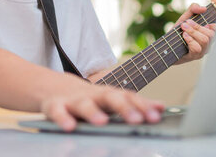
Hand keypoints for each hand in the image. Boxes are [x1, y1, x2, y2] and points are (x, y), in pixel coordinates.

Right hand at [40, 78, 164, 131]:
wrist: (54, 87)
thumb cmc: (90, 98)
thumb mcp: (111, 99)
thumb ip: (135, 104)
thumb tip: (161, 107)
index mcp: (109, 94)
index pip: (128, 97)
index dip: (142, 106)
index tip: (156, 116)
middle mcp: (93, 95)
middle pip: (109, 97)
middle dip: (124, 108)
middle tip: (137, 120)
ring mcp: (74, 100)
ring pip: (84, 104)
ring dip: (93, 112)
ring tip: (102, 123)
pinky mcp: (55, 106)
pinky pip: (58, 112)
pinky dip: (63, 118)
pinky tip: (69, 127)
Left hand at [174, 3, 215, 64]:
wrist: (166, 45)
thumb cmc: (178, 32)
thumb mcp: (185, 18)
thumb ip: (193, 10)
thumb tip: (203, 8)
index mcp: (207, 35)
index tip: (206, 23)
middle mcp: (207, 44)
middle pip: (210, 34)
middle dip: (197, 27)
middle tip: (186, 23)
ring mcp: (201, 52)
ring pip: (204, 40)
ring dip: (193, 32)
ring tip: (183, 27)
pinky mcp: (193, 57)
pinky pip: (196, 48)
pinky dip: (190, 40)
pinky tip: (184, 36)